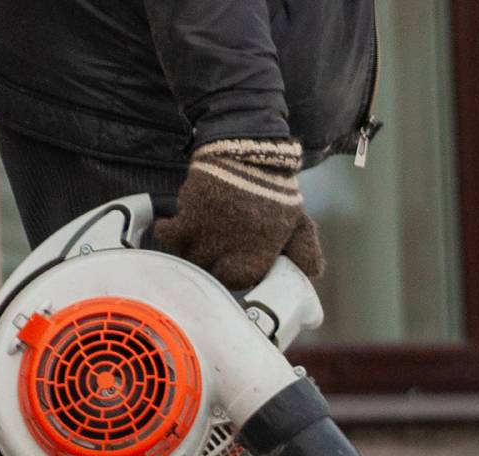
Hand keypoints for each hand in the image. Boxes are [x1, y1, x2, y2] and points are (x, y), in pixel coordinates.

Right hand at [154, 138, 323, 288]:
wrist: (251, 151)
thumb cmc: (275, 189)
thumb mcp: (299, 222)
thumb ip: (304, 251)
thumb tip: (312, 274)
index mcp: (262, 253)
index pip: (239, 281)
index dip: (231, 275)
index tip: (226, 266)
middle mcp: (234, 249)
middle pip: (209, 272)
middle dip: (207, 264)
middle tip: (206, 252)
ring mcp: (210, 233)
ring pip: (187, 256)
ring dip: (186, 249)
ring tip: (190, 239)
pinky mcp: (189, 213)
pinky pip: (168, 234)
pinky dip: (166, 231)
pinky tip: (169, 225)